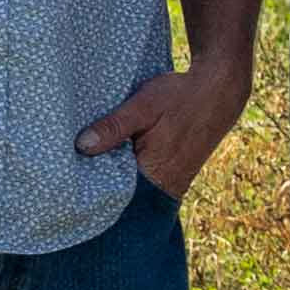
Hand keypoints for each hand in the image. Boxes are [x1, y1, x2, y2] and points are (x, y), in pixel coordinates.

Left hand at [81, 45, 259, 198]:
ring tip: (91, 166)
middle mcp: (165, 188)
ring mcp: (171, 185)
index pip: (114, 195)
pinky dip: (130, 175)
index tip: (69, 180)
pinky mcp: (175, 177)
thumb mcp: (144, 105)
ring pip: (134, 190)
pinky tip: (116, 160)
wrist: (220, 91)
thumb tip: (81, 146)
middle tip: (73, 173)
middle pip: (123, 197)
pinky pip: (145, 183)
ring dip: (116, 179)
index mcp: (155, 176)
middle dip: (101, 185)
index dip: (92, 187)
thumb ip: (114, 127)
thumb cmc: (181, 97)